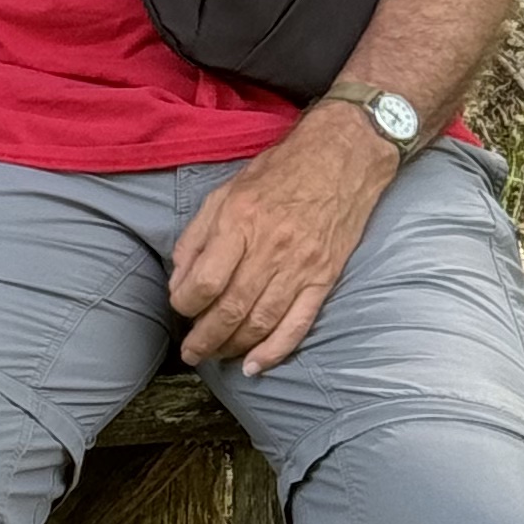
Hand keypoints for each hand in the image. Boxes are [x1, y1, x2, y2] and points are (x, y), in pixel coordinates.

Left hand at [168, 107, 397, 373]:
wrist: (343, 158)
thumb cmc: (279, 172)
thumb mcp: (225, 191)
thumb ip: (197, 236)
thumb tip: (179, 281)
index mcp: (240, 221)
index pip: (206, 280)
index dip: (186, 304)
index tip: (180, 308)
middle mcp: (270, 248)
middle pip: (231, 308)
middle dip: (205, 338)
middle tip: (191, 353)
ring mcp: (301, 267)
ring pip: (261, 321)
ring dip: (233, 347)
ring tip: (215, 358)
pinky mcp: (325, 279)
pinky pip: (298, 324)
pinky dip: (275, 350)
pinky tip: (255, 366)